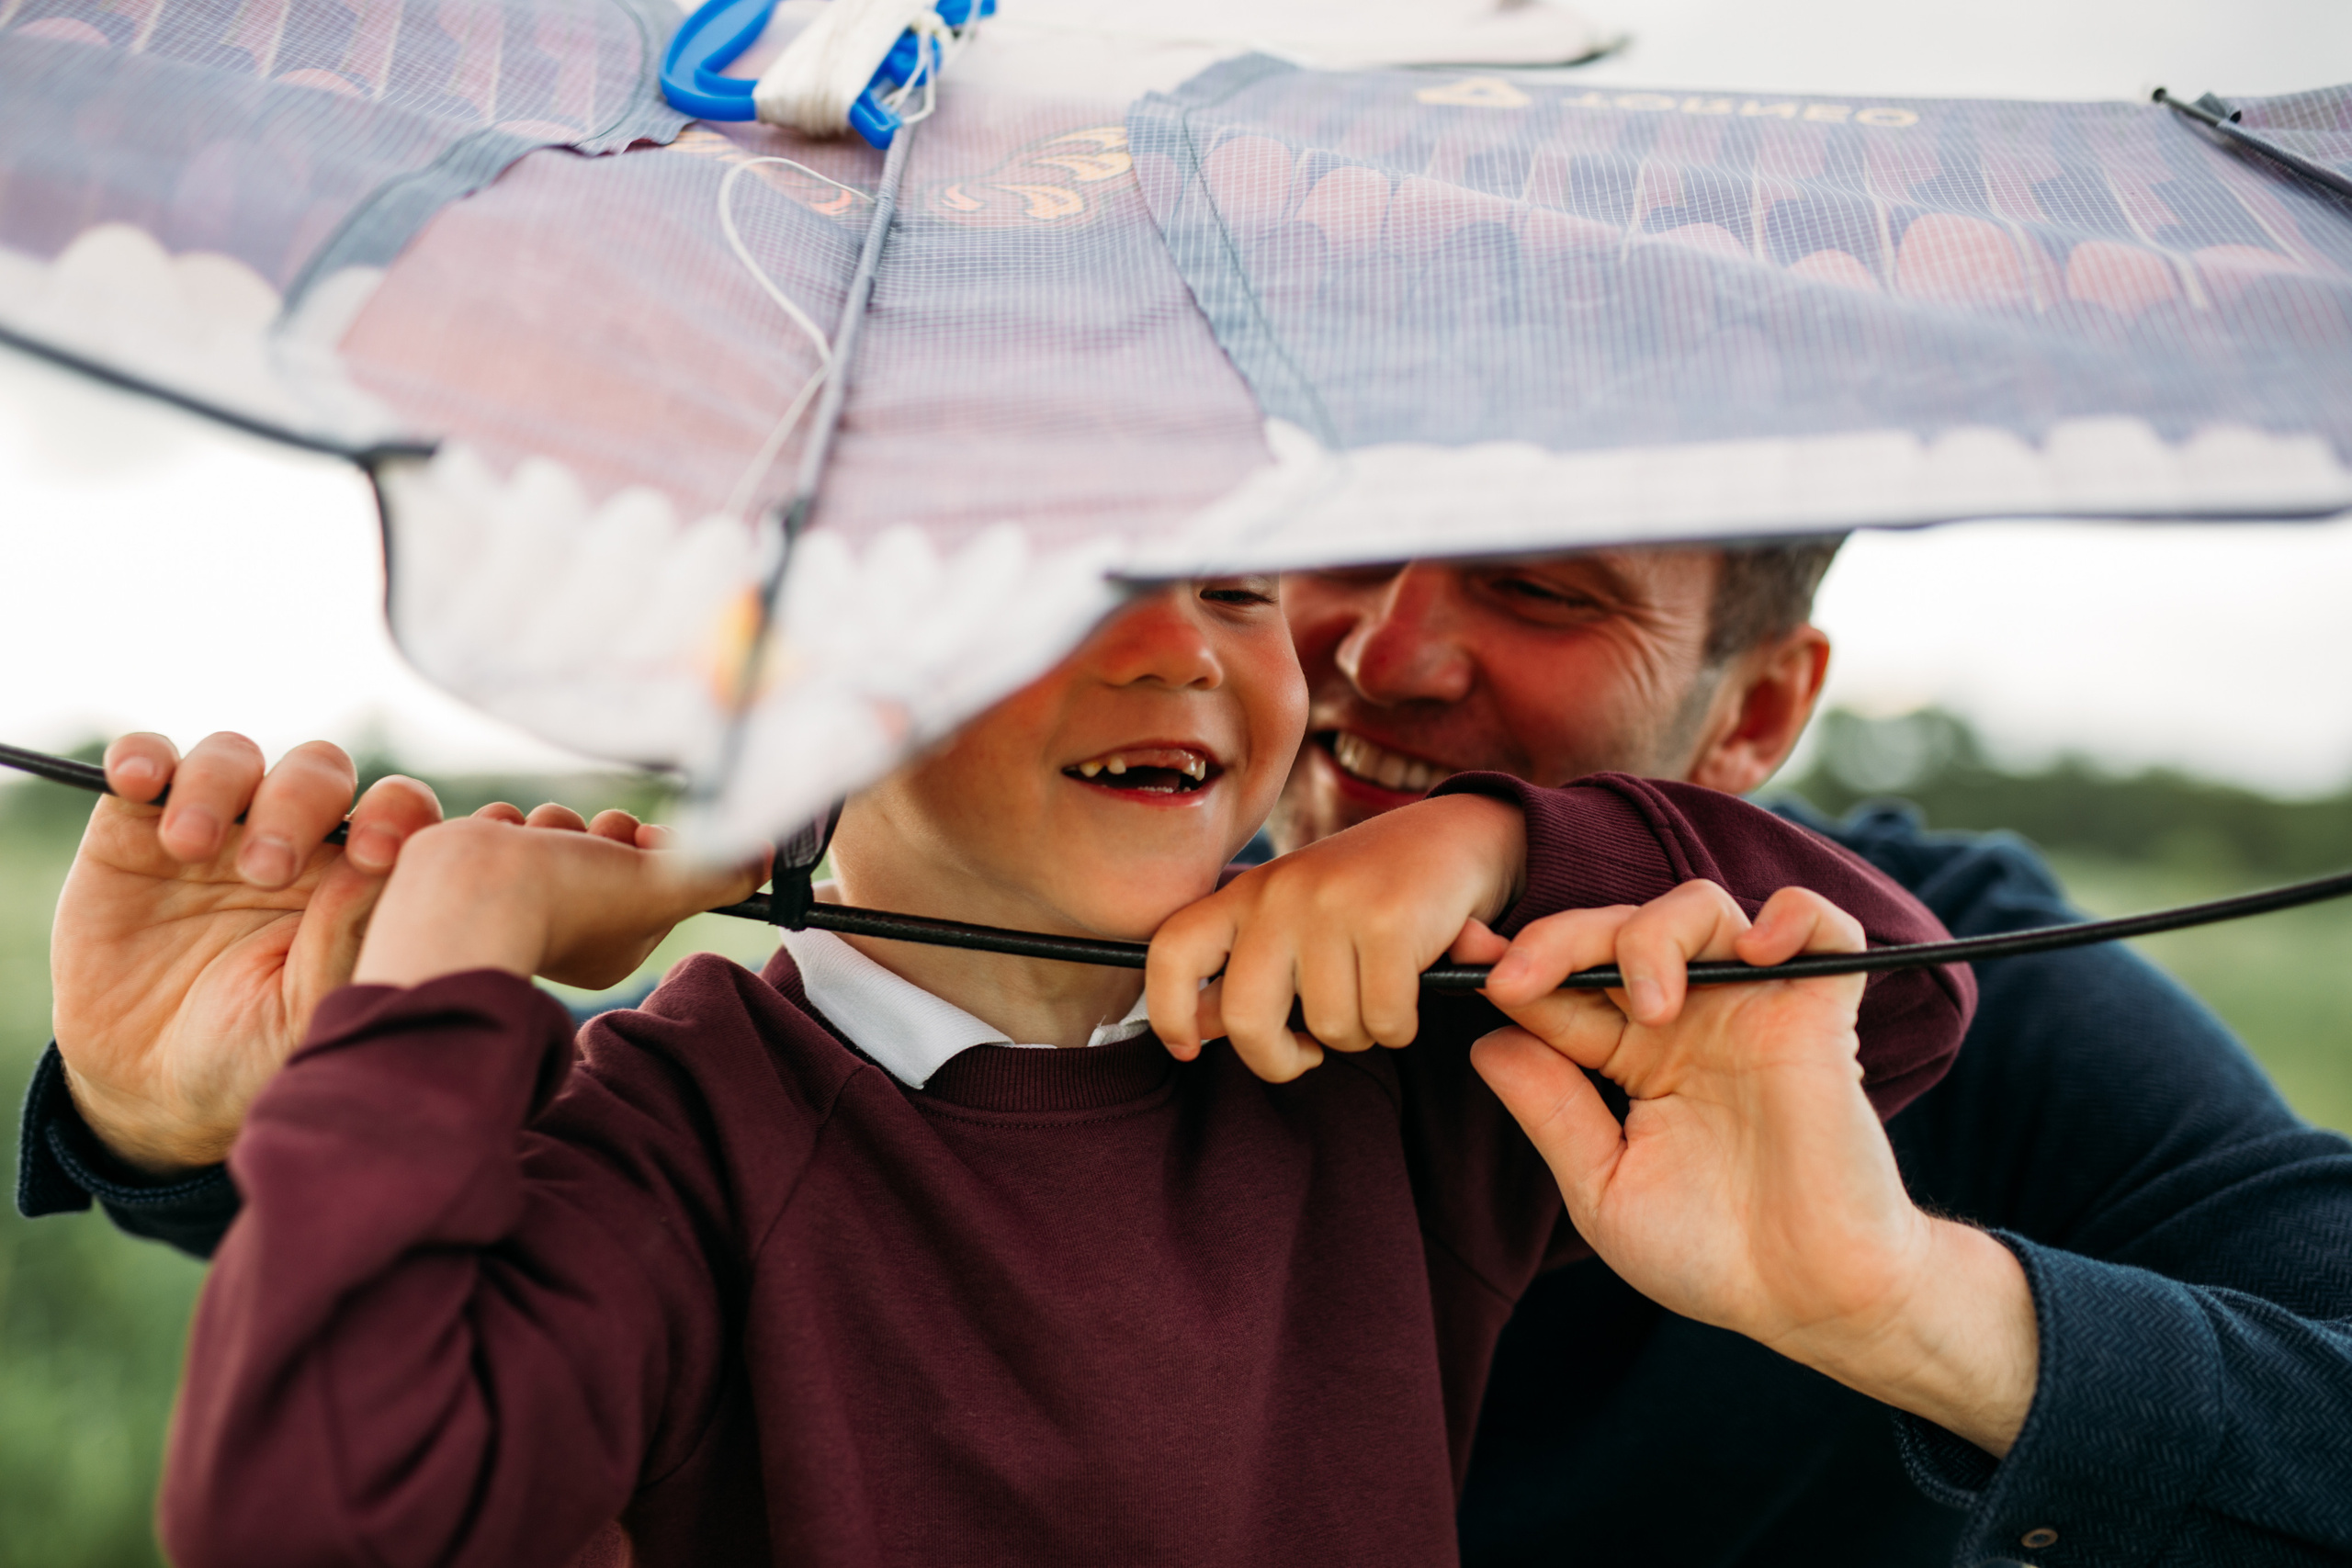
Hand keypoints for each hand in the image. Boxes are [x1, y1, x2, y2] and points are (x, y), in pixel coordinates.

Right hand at [52, 732, 444, 1173]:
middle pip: (319, 773)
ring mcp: (219, 829)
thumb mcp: (309, 1014)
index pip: (398, 812)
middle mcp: (296, 840)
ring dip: (217, 786)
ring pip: (236, 758)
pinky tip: (137, 781)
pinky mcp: (136, 830)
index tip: (375, 853)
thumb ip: (348, 935)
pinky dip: (143, 756)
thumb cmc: (255, 1055)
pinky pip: (147, 761)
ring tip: (191, 846)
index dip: (397, 813)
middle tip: (267, 870)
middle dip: (299, 805)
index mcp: (358, 878)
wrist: (153, 1091)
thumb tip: (391, 857)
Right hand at [352, 813, 768, 992]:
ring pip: (554, 827)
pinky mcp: (472, 870)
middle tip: (599, 839)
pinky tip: (498, 842)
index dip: (653, 846)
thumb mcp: (667, 887)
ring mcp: (514, 897)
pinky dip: (503, 825)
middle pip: (601, 844)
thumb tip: (768, 857)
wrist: (467, 894)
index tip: (652, 839)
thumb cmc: (573, 898)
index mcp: (614, 942)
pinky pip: (503, 824)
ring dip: (552, 824)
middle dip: (601, 832)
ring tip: (537, 846)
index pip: (647, 872)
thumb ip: (724, 877)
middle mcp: (565, 923)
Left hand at [1146, 792, 1524, 1080]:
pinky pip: (1384, 1020)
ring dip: (1358, 1036)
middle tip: (1306, 1057)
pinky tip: (1408, 998)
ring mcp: (1332, 905)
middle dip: (1275, 1060)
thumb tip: (1199, 1029)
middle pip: (1243, 1016)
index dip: (1168, 1012)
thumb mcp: (1293, 919)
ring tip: (1373, 1001)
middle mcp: (1279, 894)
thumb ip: (1246, 969)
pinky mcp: (1388, 921)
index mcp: (1246, 894)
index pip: (1172, 951)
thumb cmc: (1365, 896)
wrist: (1451, 838)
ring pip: (1327, 1027)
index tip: (1190, 1049)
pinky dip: (1400, 1027)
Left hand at [1467, 882, 2036, 1455]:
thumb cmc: (1710, 1254)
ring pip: (1699, 910)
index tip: (1459, 959)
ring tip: (1651, 1006)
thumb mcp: (1603, 1188)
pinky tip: (1757, 948)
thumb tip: (1485, 1040)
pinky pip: (1823, 926)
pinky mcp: (1820, 1015)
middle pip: (1615, 930)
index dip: (1511, 966)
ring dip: (1655, 936)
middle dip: (1557, 939)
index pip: (1562, 987)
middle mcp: (1688, 1020)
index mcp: (1630, 1056)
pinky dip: (1792, 914)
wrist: (1812, 1300)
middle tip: (1519, 978)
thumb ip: (1551, 1112)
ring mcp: (1753, 1010)